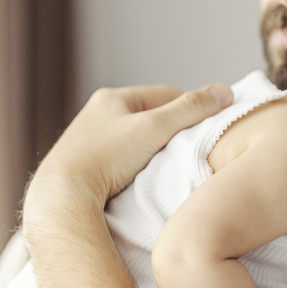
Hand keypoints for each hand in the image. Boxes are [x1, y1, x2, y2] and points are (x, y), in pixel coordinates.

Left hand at [24, 83, 232, 225]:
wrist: (61, 196)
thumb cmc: (105, 158)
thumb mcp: (154, 128)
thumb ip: (190, 110)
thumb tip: (225, 91)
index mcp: (112, 98)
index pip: (165, 95)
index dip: (193, 107)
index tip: (214, 123)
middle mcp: (97, 116)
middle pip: (149, 117)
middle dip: (174, 130)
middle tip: (197, 147)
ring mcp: (88, 142)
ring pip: (135, 141)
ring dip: (155, 151)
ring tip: (174, 167)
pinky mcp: (84, 168)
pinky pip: (121, 161)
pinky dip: (138, 167)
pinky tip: (146, 181)